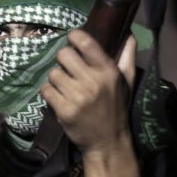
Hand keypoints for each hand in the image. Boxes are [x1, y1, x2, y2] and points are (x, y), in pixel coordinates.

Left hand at [41, 31, 135, 158]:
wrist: (108, 142)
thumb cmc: (116, 109)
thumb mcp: (127, 82)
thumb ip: (128, 56)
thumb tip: (129, 34)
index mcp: (108, 71)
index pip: (86, 42)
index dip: (74, 36)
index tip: (72, 40)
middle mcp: (93, 81)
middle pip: (64, 54)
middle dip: (63, 61)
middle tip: (68, 70)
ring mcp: (78, 97)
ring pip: (53, 73)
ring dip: (56, 80)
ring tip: (66, 88)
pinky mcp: (65, 110)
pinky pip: (46, 90)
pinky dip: (49, 93)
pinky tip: (59, 98)